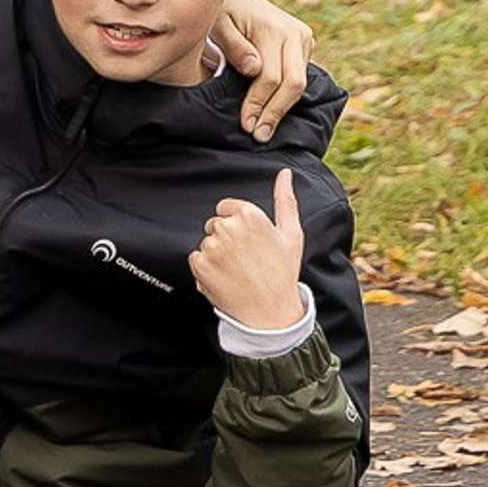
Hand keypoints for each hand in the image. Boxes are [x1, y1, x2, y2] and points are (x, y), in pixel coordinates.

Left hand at [191, 168, 307, 331]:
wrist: (270, 312)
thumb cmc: (282, 273)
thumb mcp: (291, 234)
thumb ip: (285, 200)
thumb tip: (285, 174)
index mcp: (249, 215)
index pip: (226, 208)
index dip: (237, 225)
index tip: (248, 242)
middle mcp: (227, 227)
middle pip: (215, 224)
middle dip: (226, 238)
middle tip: (246, 258)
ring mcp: (212, 246)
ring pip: (206, 242)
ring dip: (217, 254)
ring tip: (238, 269)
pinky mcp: (200, 265)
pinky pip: (196, 259)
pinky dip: (206, 268)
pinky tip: (225, 277)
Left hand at [219, 0, 312, 141]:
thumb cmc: (222, 12)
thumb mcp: (218, 24)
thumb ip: (234, 46)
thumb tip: (253, 70)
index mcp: (273, 28)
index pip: (270, 76)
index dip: (258, 102)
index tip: (246, 123)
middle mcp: (294, 33)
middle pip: (293, 83)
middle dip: (275, 111)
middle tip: (260, 135)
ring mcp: (303, 38)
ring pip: (300, 83)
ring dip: (282, 107)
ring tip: (265, 129)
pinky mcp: (305, 44)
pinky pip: (299, 76)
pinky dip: (286, 95)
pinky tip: (273, 111)